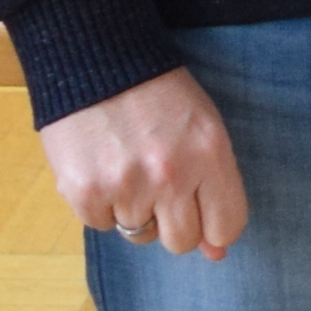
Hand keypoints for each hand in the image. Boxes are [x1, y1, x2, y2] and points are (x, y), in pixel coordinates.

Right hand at [42, 67, 246, 256]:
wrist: (95, 57)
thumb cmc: (157, 92)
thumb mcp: (202, 128)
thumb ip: (215, 188)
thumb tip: (216, 253)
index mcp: (209, 154)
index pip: (226, 227)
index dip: (213, 225)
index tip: (200, 211)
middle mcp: (171, 176)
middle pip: (182, 241)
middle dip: (172, 221)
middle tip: (158, 184)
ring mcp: (126, 186)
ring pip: (139, 235)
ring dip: (134, 208)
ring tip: (127, 163)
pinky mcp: (84, 192)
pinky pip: (102, 225)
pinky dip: (102, 203)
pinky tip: (102, 165)